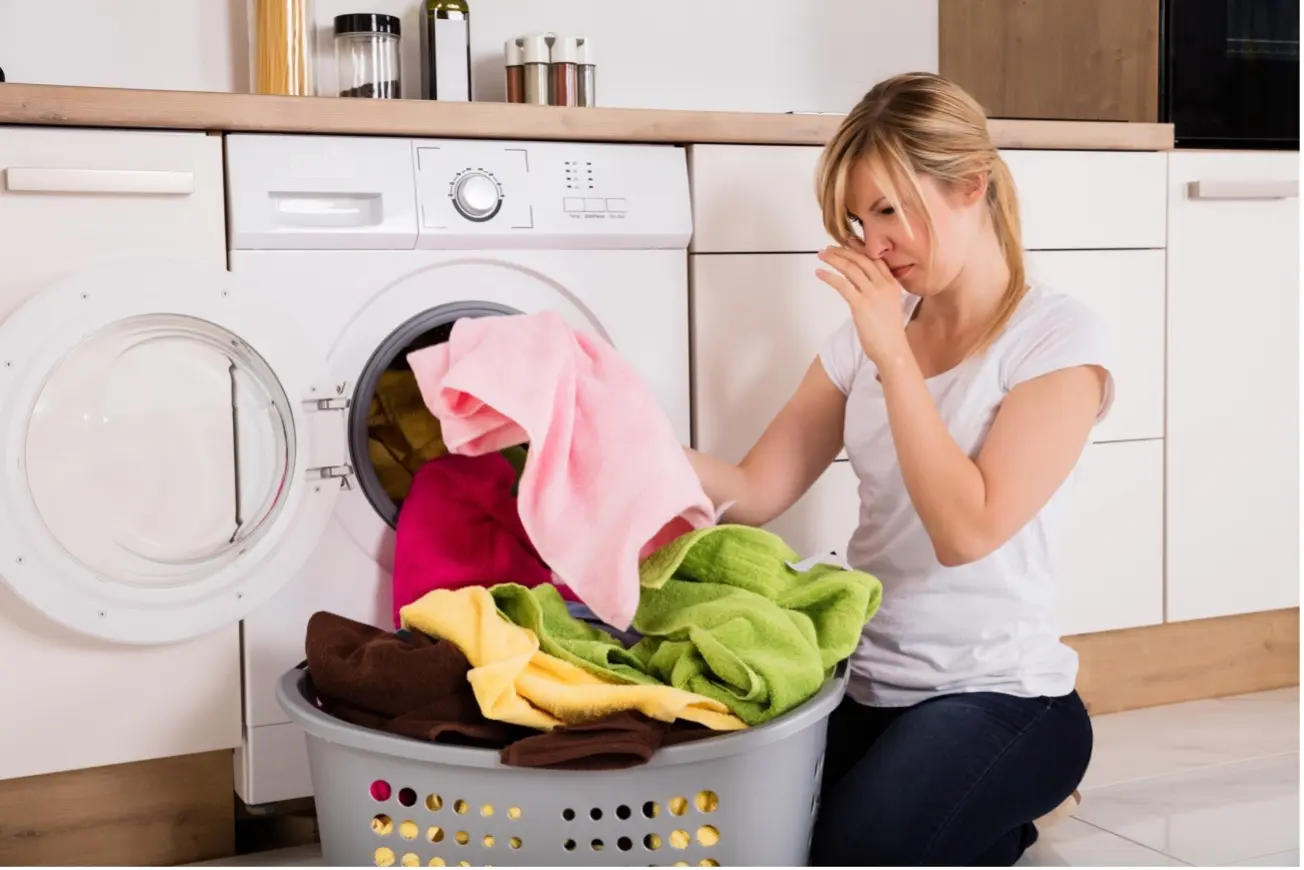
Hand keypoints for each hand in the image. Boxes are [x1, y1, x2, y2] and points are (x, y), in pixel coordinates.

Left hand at [816, 244, 910, 369]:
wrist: (892, 349)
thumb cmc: (889, 333)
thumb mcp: (889, 306)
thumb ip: (878, 293)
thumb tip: (860, 288)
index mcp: (892, 284)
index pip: (875, 259)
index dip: (860, 248)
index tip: (848, 240)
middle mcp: (884, 285)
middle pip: (861, 259)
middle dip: (843, 250)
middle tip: (829, 247)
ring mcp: (872, 294)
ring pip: (850, 268)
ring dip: (834, 259)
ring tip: (822, 255)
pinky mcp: (860, 304)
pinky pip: (841, 284)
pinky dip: (828, 276)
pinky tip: (820, 273)